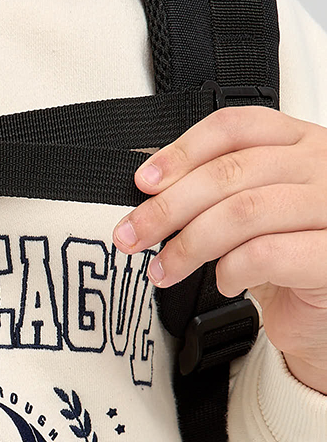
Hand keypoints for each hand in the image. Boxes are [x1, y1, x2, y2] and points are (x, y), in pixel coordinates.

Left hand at [110, 106, 326, 395]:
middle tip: (133, 235)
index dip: (181, 152)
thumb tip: (149, 179)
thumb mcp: (249, 211)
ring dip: (189, 244)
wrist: (326, 314)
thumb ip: (212, 187)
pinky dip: (230, 270)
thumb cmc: (292, 257)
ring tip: (166, 269)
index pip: (235, 127)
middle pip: (230, 171)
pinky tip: (225, 281)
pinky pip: (265, 253)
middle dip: (169, 207)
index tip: (143, 182)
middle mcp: (322, 167)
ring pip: (242, 212)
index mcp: (301, 143)